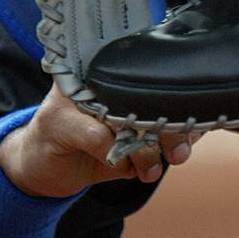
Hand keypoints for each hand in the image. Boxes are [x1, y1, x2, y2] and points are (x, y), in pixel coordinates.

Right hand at [0, 85, 202, 197]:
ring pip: (127, 116)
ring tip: (149, 167)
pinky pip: (102, 138)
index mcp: (119, 70)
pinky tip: (124, 166)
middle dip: (171, 129)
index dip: (183, 106)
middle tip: (179, 153)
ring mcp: (75, 92)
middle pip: (147, 93)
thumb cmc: (91, 146)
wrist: (40, 165)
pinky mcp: (58, 117)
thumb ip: (159, 133)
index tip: (198, 131)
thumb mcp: (132, 140)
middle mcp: (98, 72)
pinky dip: (118, 157)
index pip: (160, 78)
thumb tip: (192, 138)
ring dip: (145, 149)